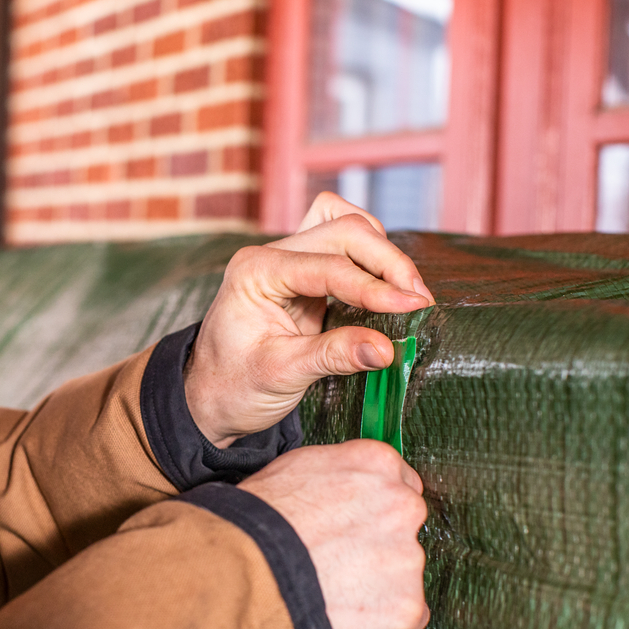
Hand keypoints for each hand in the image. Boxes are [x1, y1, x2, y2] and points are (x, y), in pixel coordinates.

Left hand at [185, 193, 434, 447]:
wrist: (209, 399)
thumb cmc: (234, 388)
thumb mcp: (280, 376)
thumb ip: (332, 357)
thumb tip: (386, 349)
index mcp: (256, 271)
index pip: (328, 265)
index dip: (374, 286)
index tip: (412, 308)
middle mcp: (272, 256)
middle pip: (344, 230)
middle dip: (387, 262)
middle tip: (419, 301)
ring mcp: (290, 262)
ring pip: (348, 229)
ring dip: (383, 256)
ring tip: (408, 296)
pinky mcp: (307, 277)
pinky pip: (347, 250)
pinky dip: (373, 264)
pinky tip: (390, 295)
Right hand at [238, 440, 428, 628]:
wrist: (249, 575)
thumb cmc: (258, 523)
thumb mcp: (295, 469)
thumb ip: (337, 475)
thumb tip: (340, 491)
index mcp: (375, 464)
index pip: (398, 482)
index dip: (373, 508)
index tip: (358, 524)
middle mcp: (402, 506)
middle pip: (402, 527)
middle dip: (376, 544)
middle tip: (338, 561)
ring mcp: (407, 559)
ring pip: (401, 573)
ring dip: (375, 583)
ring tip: (330, 592)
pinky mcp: (406, 607)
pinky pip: (405, 616)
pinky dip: (380, 620)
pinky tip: (344, 615)